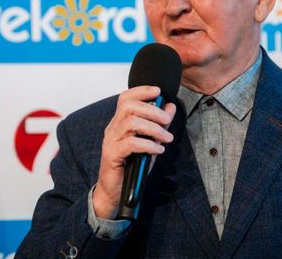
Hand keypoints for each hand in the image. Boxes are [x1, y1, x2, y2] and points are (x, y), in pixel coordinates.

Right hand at [92, 86, 175, 219]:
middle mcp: (112, 128)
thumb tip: (170, 107)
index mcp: (119, 122)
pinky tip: (157, 150)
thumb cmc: (131, 165)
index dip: (141, 91)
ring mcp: (110, 141)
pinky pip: (131, 143)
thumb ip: (159, 124)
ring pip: (131, 123)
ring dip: (154, 129)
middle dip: (152, 110)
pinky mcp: (112, 155)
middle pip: (129, 107)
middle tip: (167, 120)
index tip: (158, 91)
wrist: (115, 191)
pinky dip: (148, 144)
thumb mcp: (150, 142)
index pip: (125, 98)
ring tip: (167, 138)